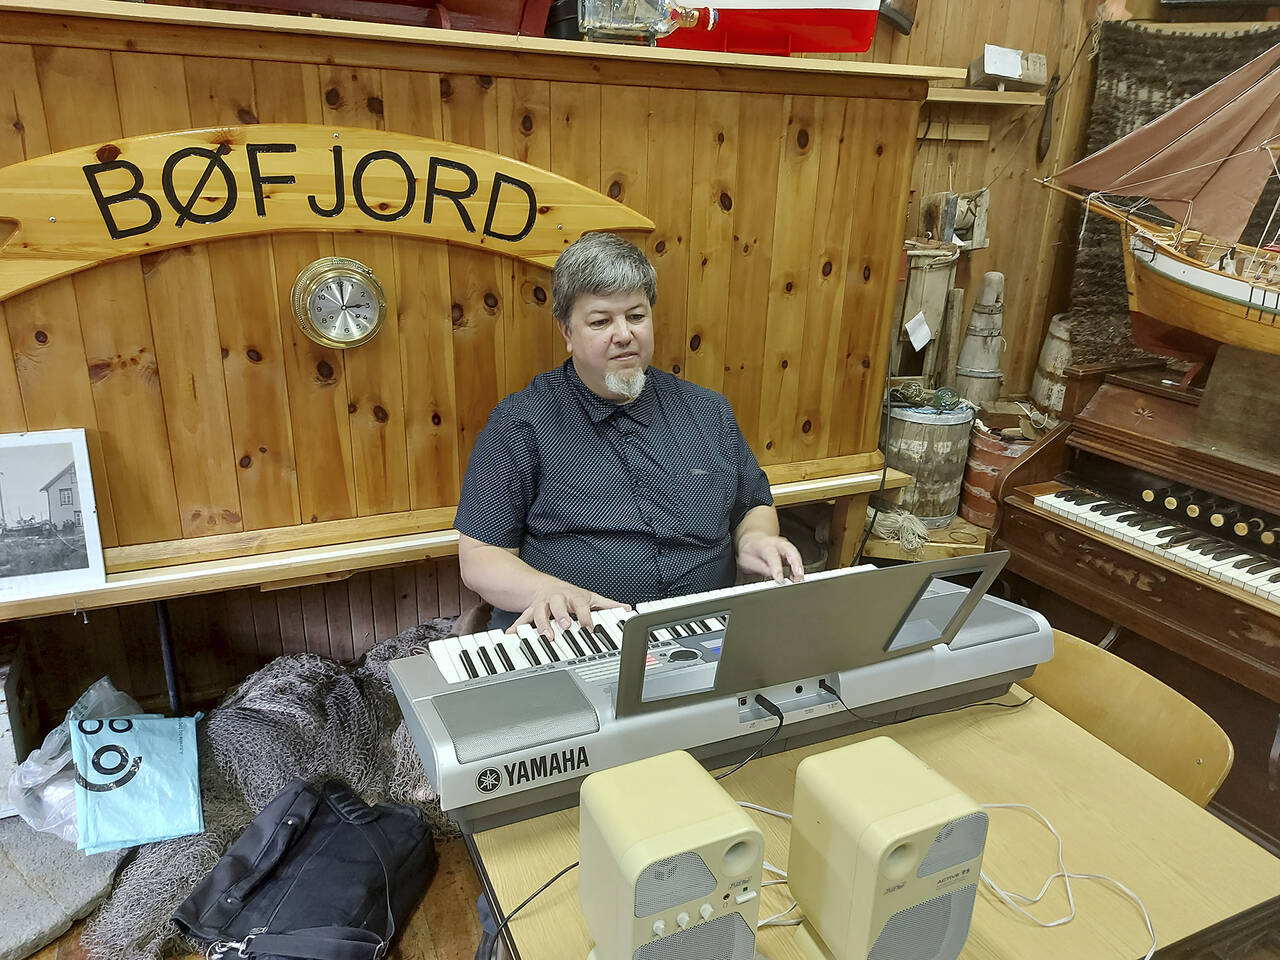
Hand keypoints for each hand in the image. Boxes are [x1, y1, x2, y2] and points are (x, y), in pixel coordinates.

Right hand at [507, 583, 630, 636]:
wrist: (545, 586)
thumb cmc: (570, 595)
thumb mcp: (590, 597)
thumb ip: (607, 605)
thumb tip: (627, 609)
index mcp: (573, 597)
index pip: (581, 605)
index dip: (585, 615)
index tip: (589, 627)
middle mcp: (557, 599)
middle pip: (558, 605)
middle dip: (561, 616)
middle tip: (565, 627)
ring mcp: (543, 605)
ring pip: (540, 612)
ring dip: (542, 624)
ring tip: (545, 635)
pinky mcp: (531, 611)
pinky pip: (522, 619)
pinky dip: (517, 627)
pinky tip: (511, 635)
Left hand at [736, 532, 804, 583]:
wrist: (753, 541)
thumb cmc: (749, 551)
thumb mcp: (746, 560)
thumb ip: (758, 567)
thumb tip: (770, 573)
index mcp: (764, 545)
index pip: (772, 555)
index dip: (777, 568)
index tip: (780, 579)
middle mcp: (776, 543)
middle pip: (789, 550)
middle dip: (795, 563)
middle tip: (798, 576)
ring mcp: (784, 546)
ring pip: (795, 554)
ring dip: (799, 567)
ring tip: (798, 579)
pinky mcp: (789, 551)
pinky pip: (796, 558)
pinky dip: (798, 569)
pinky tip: (796, 577)